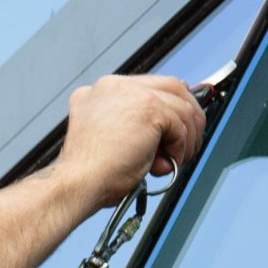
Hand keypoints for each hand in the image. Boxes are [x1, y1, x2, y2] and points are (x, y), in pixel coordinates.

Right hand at [50, 73, 206, 212]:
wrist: (79, 182)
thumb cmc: (89, 173)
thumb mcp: (111, 139)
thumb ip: (135, 126)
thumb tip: (169, 131)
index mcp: (102, 91)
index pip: (150, 87)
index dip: (170, 107)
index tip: (180, 127)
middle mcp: (114, 85)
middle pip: (172, 88)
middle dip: (188, 119)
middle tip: (187, 146)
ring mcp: (131, 92)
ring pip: (182, 106)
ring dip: (186, 139)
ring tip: (173, 162)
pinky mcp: (148, 107)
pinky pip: (180, 124)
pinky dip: (180, 147)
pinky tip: (164, 163)